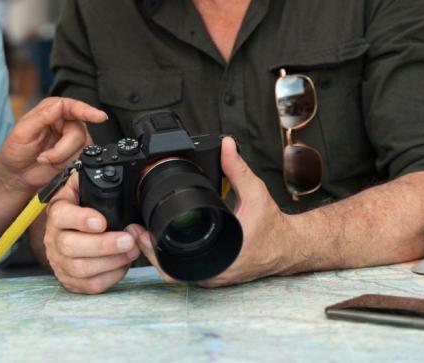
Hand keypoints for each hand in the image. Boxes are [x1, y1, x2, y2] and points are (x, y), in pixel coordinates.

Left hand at [0, 97, 107, 192]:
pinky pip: (80, 158)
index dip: (87, 111)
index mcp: (51, 109)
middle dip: (61, 149)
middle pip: (78, 131)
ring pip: (81, 146)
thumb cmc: (15, 150)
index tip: (99, 117)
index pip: (73, 106)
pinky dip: (65, 164)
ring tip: (45, 160)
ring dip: (61, 158)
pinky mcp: (75, 154)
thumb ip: (42, 117)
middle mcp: (65, 122)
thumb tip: (60, 105)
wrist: (16, 175)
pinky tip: (53, 165)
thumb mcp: (23, 131)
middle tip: (44, 157)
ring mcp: (71, 139)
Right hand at [44, 170, 140, 293]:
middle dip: (103, 245)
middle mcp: (53, 238)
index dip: (80, 219)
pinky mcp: (70, 281)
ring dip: (110, 262)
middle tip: (128, 239)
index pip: (61, 215)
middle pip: (70, 246)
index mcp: (58, 212)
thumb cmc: (81, 210)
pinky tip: (121, 265)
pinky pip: (89, 286)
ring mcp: (60, 262)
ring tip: (131, 251)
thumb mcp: (82, 189)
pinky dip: (109, 277)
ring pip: (80, 269)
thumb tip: (109, 168)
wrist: (68, 234)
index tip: (101, 221)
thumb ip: (90, 179)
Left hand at [133, 137, 291, 287]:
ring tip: (143, 233)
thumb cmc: (273, 226)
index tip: (142, 231)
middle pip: (169, 271)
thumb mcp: (256, 193)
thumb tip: (226, 145)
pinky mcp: (213, 275)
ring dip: (158, 256)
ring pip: (176, 274)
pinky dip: (172, 259)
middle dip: (148, 252)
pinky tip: (162, 241)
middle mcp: (214, 273)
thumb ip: (237, 169)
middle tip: (135, 229)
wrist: (288, 247)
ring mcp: (212, 277)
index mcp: (221, 257)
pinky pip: (186, 272)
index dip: (154, 251)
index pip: (177, 266)